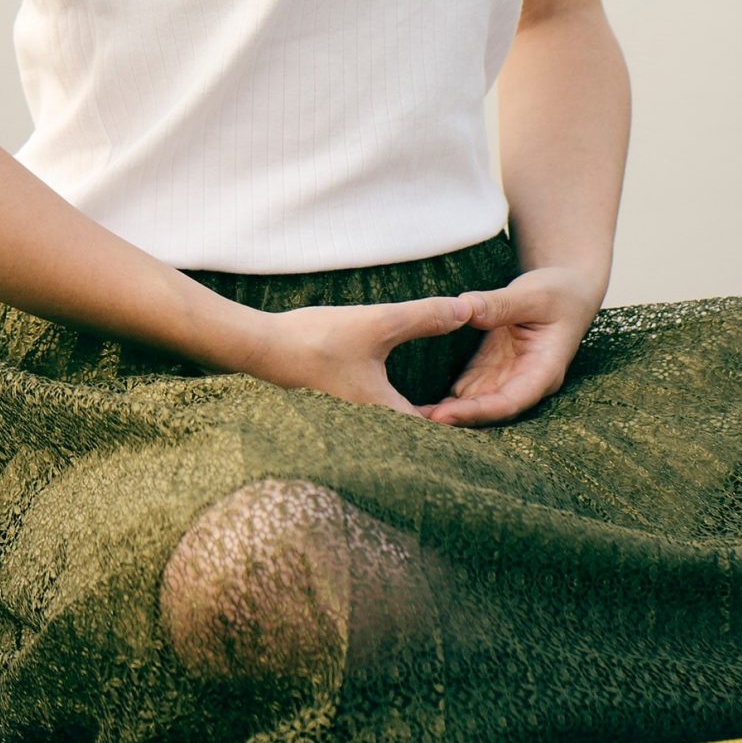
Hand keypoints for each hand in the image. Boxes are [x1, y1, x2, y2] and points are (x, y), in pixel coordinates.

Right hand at [240, 292, 472, 415]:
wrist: (259, 348)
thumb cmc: (317, 339)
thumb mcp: (378, 323)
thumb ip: (424, 317)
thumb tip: (467, 310)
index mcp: (385, 414)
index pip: (434, 430)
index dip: (459, 419)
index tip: (482, 409)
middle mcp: (368, 429)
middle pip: (414, 432)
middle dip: (439, 420)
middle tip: (467, 405)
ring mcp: (347, 424)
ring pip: (393, 426)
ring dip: (414, 415)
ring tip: (438, 402)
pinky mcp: (332, 411)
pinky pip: (373, 418)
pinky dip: (389, 408)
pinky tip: (390, 391)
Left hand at [424, 267, 602, 427]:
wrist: (567, 288)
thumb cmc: (559, 292)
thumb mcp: (533, 294)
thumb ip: (500, 304)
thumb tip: (464, 309)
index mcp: (544, 371)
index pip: (511, 401)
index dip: (478, 411)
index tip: (445, 414)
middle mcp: (526, 381)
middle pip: (489, 411)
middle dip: (456, 419)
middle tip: (415, 423)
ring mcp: (508, 376)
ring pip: (475, 404)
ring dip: (446, 413)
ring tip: (408, 419)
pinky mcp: (493, 367)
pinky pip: (467, 388)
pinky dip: (445, 397)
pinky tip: (417, 405)